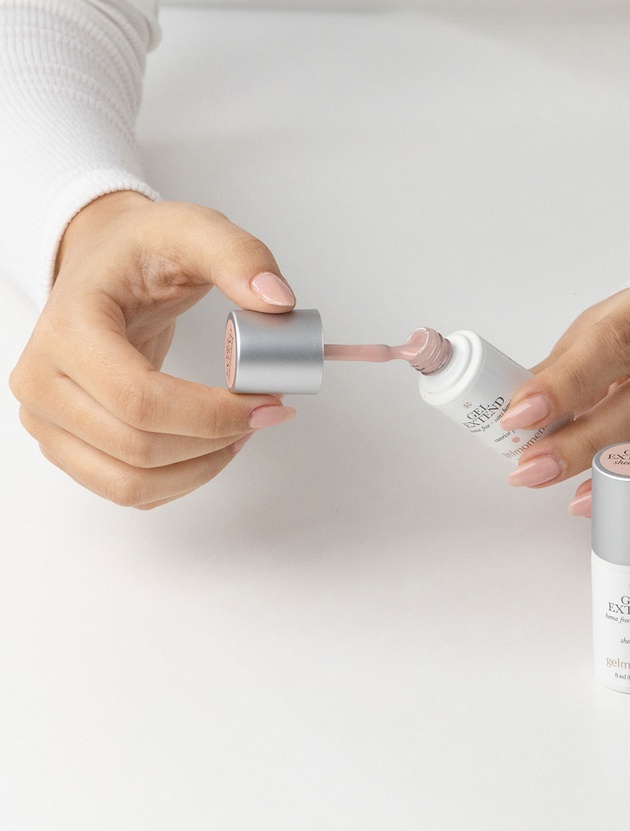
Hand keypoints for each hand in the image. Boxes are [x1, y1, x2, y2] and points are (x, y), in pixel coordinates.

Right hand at [9, 191, 298, 508]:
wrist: (101, 265)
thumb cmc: (139, 251)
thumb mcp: (192, 229)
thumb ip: (239, 256)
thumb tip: (277, 302)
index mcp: (67, 328)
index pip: (139, 398)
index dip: (213, 414)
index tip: (268, 401)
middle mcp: (42, 381)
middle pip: (139, 448)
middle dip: (217, 440)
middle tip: (266, 412)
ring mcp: (47, 421)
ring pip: (132, 484)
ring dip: (203, 467)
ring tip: (244, 430)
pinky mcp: (67, 446)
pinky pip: (129, 491)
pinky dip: (182, 479)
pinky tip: (213, 445)